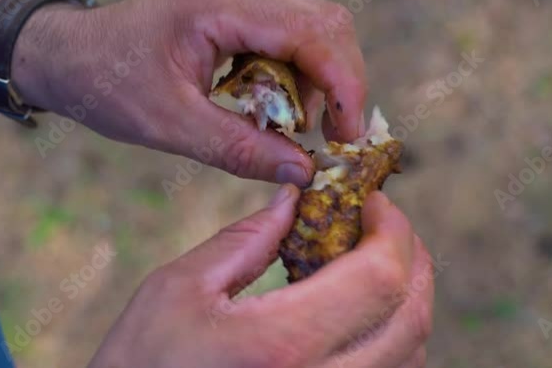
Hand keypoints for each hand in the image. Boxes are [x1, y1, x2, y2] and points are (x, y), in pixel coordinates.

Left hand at [16, 0, 366, 184]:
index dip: (344, 86)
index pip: (314, 33)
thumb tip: (304, 172)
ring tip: (295, 128)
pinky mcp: (239, 10)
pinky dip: (300, 74)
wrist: (65, 53)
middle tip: (331, 138)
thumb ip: (239, 148)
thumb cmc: (106, 83)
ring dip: (321, 80)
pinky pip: (292, 35)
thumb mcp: (169, 125)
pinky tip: (275, 109)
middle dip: (341, 83)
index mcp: (221, 5)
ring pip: (316, 27)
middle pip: (327, 23)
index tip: (348, 138)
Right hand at [88, 186, 433, 367]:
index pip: (380, 277)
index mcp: (283, 343)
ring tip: (372, 265)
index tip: (375, 202)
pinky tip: (357, 316)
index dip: (394, 231)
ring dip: (405, 302)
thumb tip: (294, 199)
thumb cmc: (138, 365)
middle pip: (411, 320)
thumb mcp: (178, 290)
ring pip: (409, 356)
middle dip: (413, 261)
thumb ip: (245, 240)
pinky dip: (391, 341)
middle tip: (385, 228)